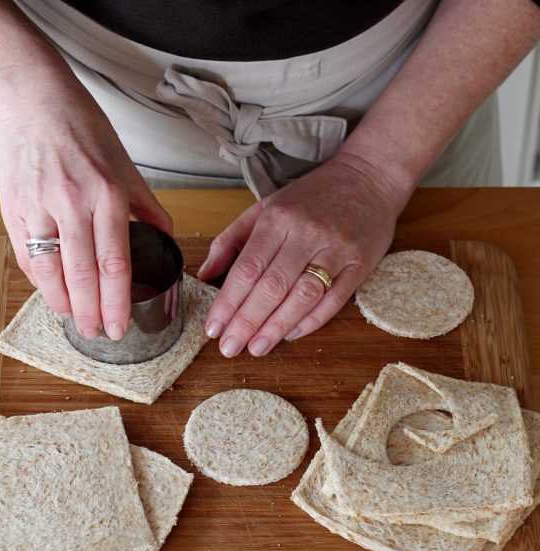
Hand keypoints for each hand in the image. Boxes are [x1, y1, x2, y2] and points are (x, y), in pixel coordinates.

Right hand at [0, 80, 171, 339]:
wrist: (35, 104)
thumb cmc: (86, 132)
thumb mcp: (127, 167)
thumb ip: (148, 208)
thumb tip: (166, 241)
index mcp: (106, 194)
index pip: (115, 262)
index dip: (117, 301)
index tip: (120, 326)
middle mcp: (71, 202)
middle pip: (83, 274)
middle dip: (91, 313)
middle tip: (99, 334)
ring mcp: (38, 206)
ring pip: (49, 270)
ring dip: (63, 303)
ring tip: (75, 321)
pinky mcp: (13, 208)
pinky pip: (26, 255)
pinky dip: (40, 281)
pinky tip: (53, 294)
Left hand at [197, 153, 410, 356]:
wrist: (369, 178)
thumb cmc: (311, 197)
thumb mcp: (265, 206)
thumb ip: (231, 239)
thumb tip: (205, 275)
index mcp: (279, 218)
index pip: (247, 268)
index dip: (228, 302)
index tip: (213, 327)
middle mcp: (307, 234)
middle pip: (272, 286)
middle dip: (247, 322)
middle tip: (229, 348)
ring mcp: (337, 250)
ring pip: (302, 296)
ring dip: (276, 327)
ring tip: (256, 348)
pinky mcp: (361, 264)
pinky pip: (334, 300)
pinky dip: (311, 321)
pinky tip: (290, 334)